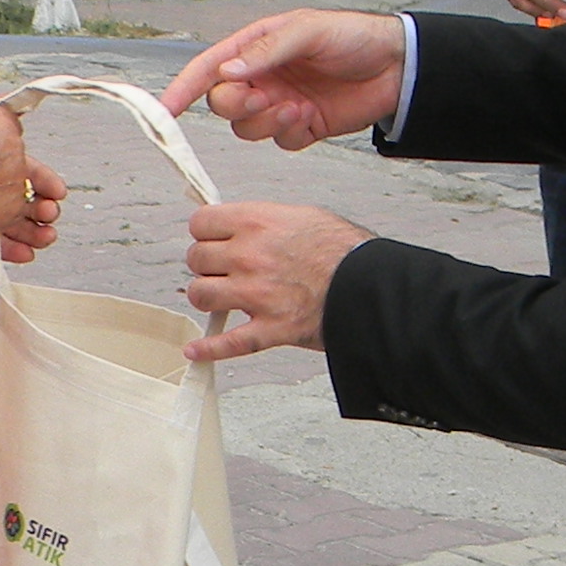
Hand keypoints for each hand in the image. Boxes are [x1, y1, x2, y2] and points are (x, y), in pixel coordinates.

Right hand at [163, 12, 408, 149]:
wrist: (396, 67)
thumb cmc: (352, 36)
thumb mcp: (307, 32)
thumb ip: (266, 51)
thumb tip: (228, 71)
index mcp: (255, 49)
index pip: (208, 69)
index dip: (182, 89)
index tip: (165, 109)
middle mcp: (262, 78)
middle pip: (223, 104)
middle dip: (237, 106)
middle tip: (262, 97)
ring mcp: (279, 103)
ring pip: (248, 128)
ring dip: (266, 122)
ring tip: (297, 107)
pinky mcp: (301, 126)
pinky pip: (280, 142)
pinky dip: (290, 134)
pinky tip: (312, 116)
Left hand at [184, 202, 366, 361]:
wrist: (371, 286)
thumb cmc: (346, 251)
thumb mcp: (304, 216)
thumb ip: (265, 221)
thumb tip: (243, 227)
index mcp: (256, 223)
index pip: (200, 223)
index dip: (205, 232)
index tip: (212, 239)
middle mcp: (249, 257)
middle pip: (196, 259)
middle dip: (207, 265)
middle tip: (222, 270)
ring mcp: (256, 295)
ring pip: (201, 296)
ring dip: (208, 298)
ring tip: (222, 299)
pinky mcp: (269, 328)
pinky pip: (228, 342)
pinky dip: (209, 348)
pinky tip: (195, 349)